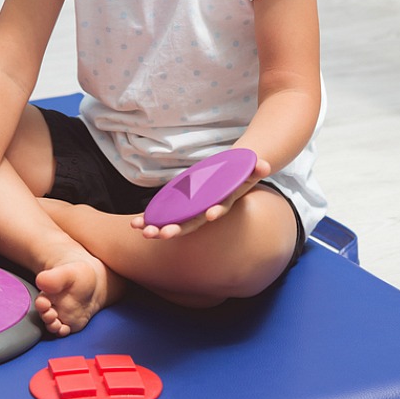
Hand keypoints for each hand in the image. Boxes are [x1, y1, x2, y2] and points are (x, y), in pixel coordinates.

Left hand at [130, 155, 271, 239]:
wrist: (228, 182)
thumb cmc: (236, 176)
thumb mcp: (248, 170)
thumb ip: (256, 168)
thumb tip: (264, 164)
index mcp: (221, 202)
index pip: (218, 208)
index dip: (215, 211)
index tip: (210, 215)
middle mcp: (205, 213)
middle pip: (192, 223)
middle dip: (177, 229)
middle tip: (163, 234)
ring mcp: (192, 214)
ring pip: (174, 224)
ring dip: (158, 229)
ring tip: (143, 231)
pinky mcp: (180, 211)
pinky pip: (164, 218)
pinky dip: (150, 221)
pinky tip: (135, 223)